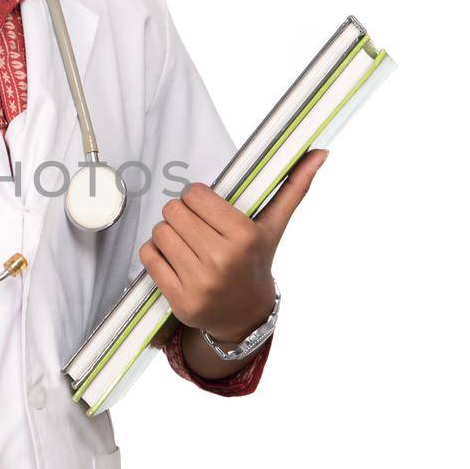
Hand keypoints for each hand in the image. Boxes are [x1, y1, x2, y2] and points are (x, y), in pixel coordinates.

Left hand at [137, 149, 328, 343]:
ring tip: (186, 244)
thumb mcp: (275, 226)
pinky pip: (148, 257)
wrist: (246, 315)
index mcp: (244, 237)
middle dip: (181, 215)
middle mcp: (221, 260)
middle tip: (195, 228)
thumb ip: (294, 188)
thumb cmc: (256, 261)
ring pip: (159, 232)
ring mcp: (200, 283)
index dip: (196, 199)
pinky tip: (174, 260)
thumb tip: (321, 152)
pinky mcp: (180, 300)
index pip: (194, 195)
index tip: (206, 209)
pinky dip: (155, 254)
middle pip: (173, 211)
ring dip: (167, 234)